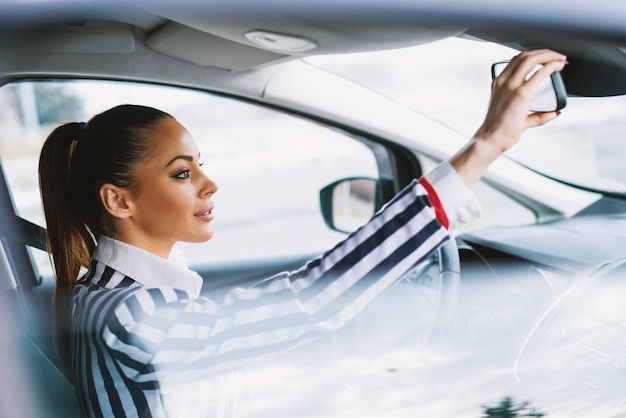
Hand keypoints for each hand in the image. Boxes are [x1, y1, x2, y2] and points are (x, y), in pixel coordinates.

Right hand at [450, 49, 567, 187]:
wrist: (491, 139)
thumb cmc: (500, 131)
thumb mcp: (517, 117)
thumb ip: (537, 115)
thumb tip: (555, 113)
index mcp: (498, 83)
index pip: (516, 60)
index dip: (533, 55)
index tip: (546, 58)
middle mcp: (503, 81)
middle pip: (524, 55)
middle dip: (543, 52)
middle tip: (557, 56)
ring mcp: (511, 86)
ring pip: (531, 59)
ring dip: (549, 55)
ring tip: (560, 59)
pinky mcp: (522, 93)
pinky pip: (540, 72)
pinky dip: (552, 66)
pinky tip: (559, 66)